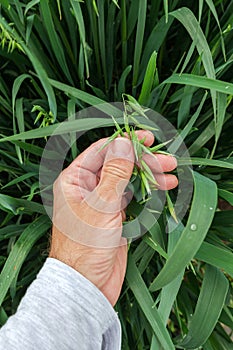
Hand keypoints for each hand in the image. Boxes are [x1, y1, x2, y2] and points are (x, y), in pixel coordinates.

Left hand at [49, 131, 177, 304]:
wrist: (87, 284)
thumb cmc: (85, 245)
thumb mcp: (102, 205)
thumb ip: (115, 173)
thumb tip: (123, 143)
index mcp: (74, 179)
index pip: (102, 151)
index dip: (125, 143)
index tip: (148, 139)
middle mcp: (87, 187)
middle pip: (118, 165)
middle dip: (143, 163)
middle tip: (168, 161)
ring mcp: (102, 201)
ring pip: (127, 181)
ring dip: (149, 178)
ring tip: (171, 176)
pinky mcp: (114, 215)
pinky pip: (131, 197)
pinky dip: (146, 193)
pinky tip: (162, 189)